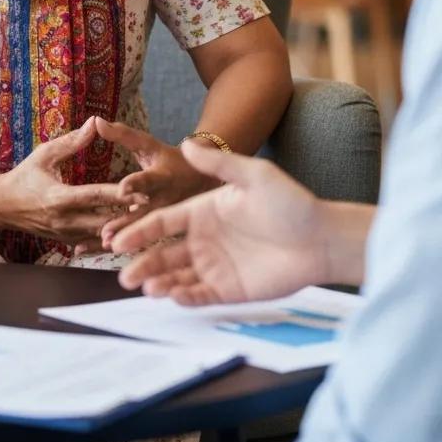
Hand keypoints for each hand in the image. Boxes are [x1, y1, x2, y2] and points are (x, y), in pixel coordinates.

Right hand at [0, 119, 141, 245]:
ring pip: (100, 235)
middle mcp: (64, 220)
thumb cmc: (24, 175)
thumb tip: (95, 123)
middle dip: (127, 215)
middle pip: (103, 220)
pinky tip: (126, 231)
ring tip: (145, 220)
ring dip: (121, 228)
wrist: (2, 205)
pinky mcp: (65, 241)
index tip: (142, 192)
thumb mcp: (45, 154)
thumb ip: (72, 142)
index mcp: (59, 196)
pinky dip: (108, 236)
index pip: (95, 196)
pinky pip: (92, 242)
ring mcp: (65, 234)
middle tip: (153, 208)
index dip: (120, 194)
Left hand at [94, 118, 219, 251]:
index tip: (122, 188)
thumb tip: (96, 120)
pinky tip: (96, 252)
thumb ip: (122, 134)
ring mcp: (165, 221)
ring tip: (101, 247)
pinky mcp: (163, 234)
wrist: (200, 180)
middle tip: (105, 234)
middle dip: (125, 225)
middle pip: (143, 215)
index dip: (136, 184)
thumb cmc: (168, 159)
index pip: (148, 180)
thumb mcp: (148, 144)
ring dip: (121, 241)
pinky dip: (121, 248)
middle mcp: (164, 201)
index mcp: (162, 178)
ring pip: (141, 234)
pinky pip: (139, 244)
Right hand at [111, 140, 333, 304]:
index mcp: (203, 212)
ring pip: (178, 277)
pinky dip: (185, 298)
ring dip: (160, 283)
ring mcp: (216, 266)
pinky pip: (201, 295)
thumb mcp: (254, 176)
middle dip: (142, 265)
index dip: (140, 231)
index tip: (118, 240)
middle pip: (164, 254)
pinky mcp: (231, 289)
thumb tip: (186, 143)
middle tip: (125, 275)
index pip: (163, 223)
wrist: (323, 238)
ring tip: (146, 289)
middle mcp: (204, 240)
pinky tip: (174, 296)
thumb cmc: (290, 202)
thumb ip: (219, 164)